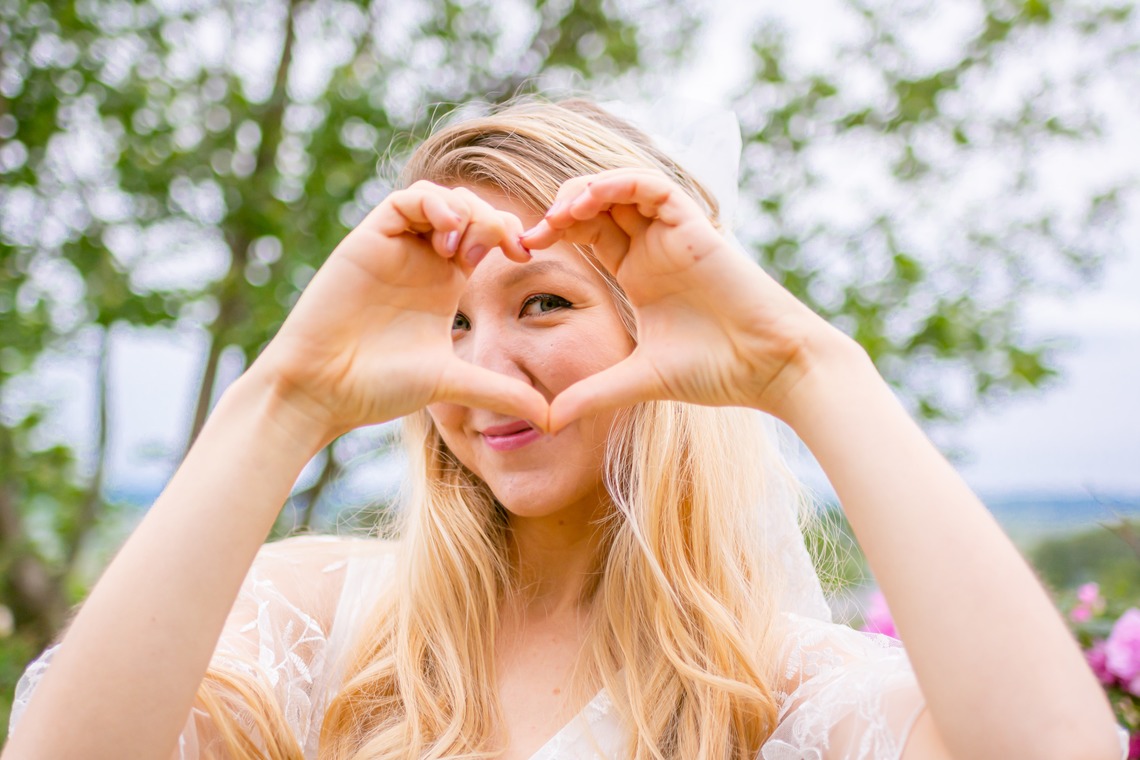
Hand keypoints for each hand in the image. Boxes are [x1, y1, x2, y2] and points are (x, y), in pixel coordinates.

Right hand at [252, 181, 550, 439]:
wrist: (321, 389)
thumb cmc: (378, 388)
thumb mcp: (453, 383)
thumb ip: (501, 392)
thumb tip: (553, 418)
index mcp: (445, 285)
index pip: (486, 239)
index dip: (511, 237)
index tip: (528, 255)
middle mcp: (422, 261)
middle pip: (469, 211)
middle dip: (494, 218)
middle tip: (509, 242)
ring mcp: (395, 249)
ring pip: (439, 198)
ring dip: (465, 208)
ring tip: (470, 241)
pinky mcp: (368, 240)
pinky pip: (405, 200)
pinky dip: (432, 203)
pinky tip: (448, 231)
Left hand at [519, 168, 849, 430]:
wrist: (770, 368)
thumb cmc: (717, 372)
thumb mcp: (638, 381)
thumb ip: (593, 394)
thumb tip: (546, 421)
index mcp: (639, 273)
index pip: (588, 234)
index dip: (553, 233)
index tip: (523, 252)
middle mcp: (653, 247)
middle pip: (598, 203)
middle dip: (560, 209)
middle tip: (532, 232)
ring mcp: (674, 234)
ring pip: (622, 186)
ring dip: (586, 190)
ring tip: (558, 214)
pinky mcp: (695, 226)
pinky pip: (653, 186)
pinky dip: (620, 183)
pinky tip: (591, 200)